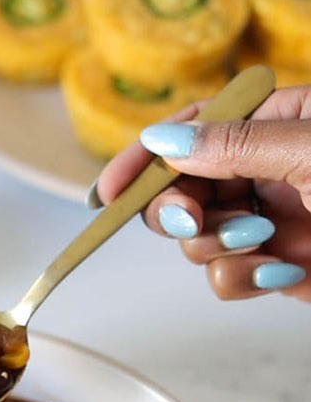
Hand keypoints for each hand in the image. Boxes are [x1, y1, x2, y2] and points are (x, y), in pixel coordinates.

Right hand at [94, 85, 310, 301]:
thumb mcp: (309, 148)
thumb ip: (237, 143)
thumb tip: (165, 141)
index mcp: (274, 123)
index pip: (194, 128)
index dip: (146, 157)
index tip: (110, 191)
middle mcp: (264, 170)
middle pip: (180, 186)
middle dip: (175, 208)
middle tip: (190, 218)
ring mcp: (267, 221)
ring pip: (196, 237)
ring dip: (217, 244)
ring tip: (263, 238)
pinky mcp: (273, 267)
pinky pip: (225, 276)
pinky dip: (242, 278)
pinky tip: (281, 271)